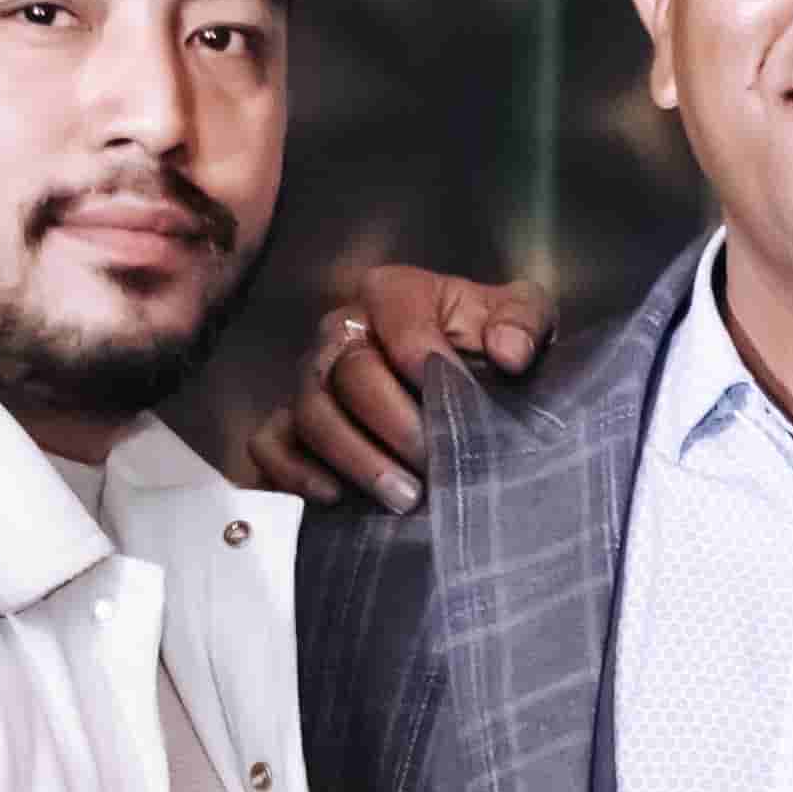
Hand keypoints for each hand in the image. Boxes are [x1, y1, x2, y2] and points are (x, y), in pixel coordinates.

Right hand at [239, 262, 552, 509]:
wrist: (476, 385)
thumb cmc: (490, 344)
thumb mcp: (523, 319)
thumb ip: (522, 322)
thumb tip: (509, 352)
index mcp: (395, 293)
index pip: (397, 318)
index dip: (423, 356)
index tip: (459, 399)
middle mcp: (342, 331)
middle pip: (350, 373)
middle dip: (395, 423)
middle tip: (436, 465)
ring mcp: (312, 378)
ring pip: (312, 411)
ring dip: (357, 458)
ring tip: (404, 498)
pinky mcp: (291, 423)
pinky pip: (269, 442)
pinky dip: (294, 470)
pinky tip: (334, 498)